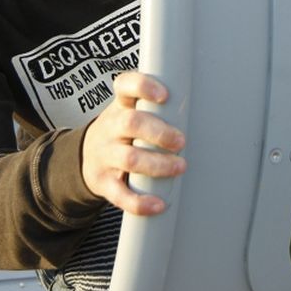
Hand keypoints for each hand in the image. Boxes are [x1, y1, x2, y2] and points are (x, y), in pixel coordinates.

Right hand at [80, 71, 185, 215]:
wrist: (85, 157)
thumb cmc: (121, 133)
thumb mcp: (130, 113)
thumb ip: (158, 110)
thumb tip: (205, 111)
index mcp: (120, 106)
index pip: (125, 85)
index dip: (143, 87)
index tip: (164, 96)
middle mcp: (110, 128)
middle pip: (131, 123)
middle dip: (159, 132)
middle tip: (181, 141)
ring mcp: (104, 155)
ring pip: (129, 158)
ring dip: (157, 164)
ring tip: (179, 167)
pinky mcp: (103, 181)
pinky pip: (120, 193)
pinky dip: (139, 202)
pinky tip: (158, 204)